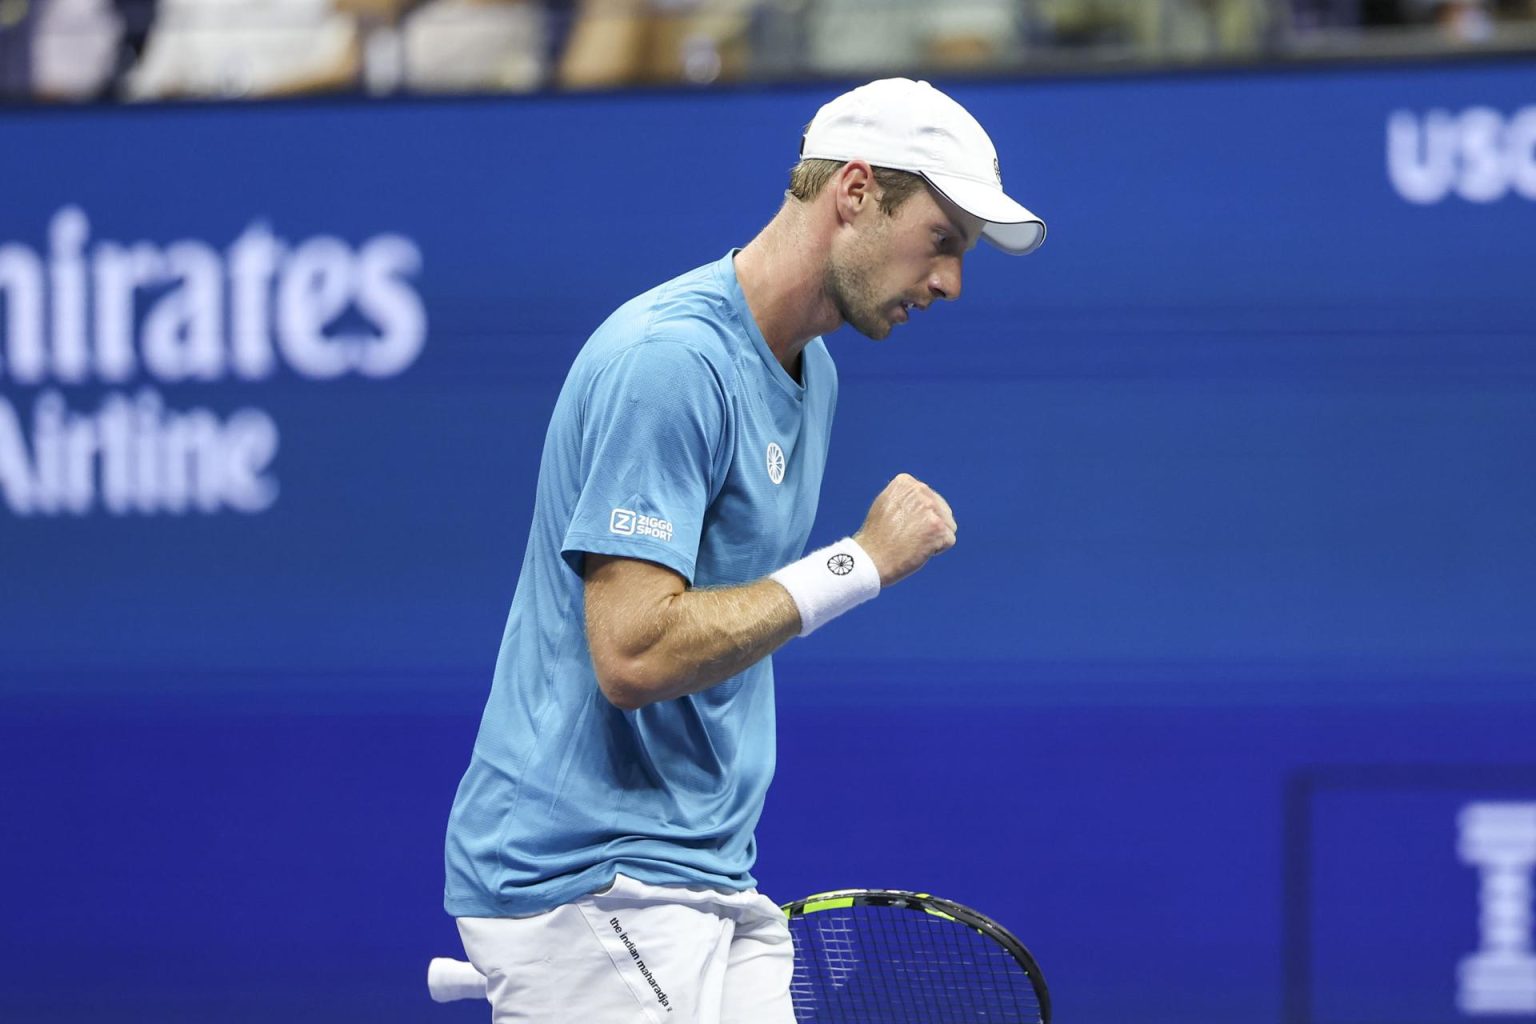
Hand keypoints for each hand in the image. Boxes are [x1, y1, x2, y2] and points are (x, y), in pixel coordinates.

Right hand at [853, 473, 956, 587]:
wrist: (872, 559)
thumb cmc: (877, 536)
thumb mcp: (886, 504)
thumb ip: (906, 496)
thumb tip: (924, 495)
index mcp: (906, 482)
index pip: (929, 499)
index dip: (919, 516)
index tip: (900, 524)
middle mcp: (920, 491)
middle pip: (941, 510)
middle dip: (929, 526)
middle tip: (907, 536)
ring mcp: (930, 509)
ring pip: (948, 525)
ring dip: (934, 537)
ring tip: (913, 542)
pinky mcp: (938, 528)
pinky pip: (949, 540)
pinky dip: (937, 549)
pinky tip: (919, 550)